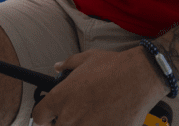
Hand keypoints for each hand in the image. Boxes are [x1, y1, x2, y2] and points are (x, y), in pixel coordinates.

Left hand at [31, 48, 165, 125]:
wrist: (139, 78)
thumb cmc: (113, 67)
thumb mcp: (86, 58)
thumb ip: (68, 64)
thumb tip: (58, 66)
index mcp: (62, 97)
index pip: (39, 117)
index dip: (44, 115)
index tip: (51, 114)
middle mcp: (71, 116)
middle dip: (63, 121)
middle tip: (78, 111)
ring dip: (81, 123)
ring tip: (93, 113)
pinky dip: (98, 124)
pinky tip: (104, 117)